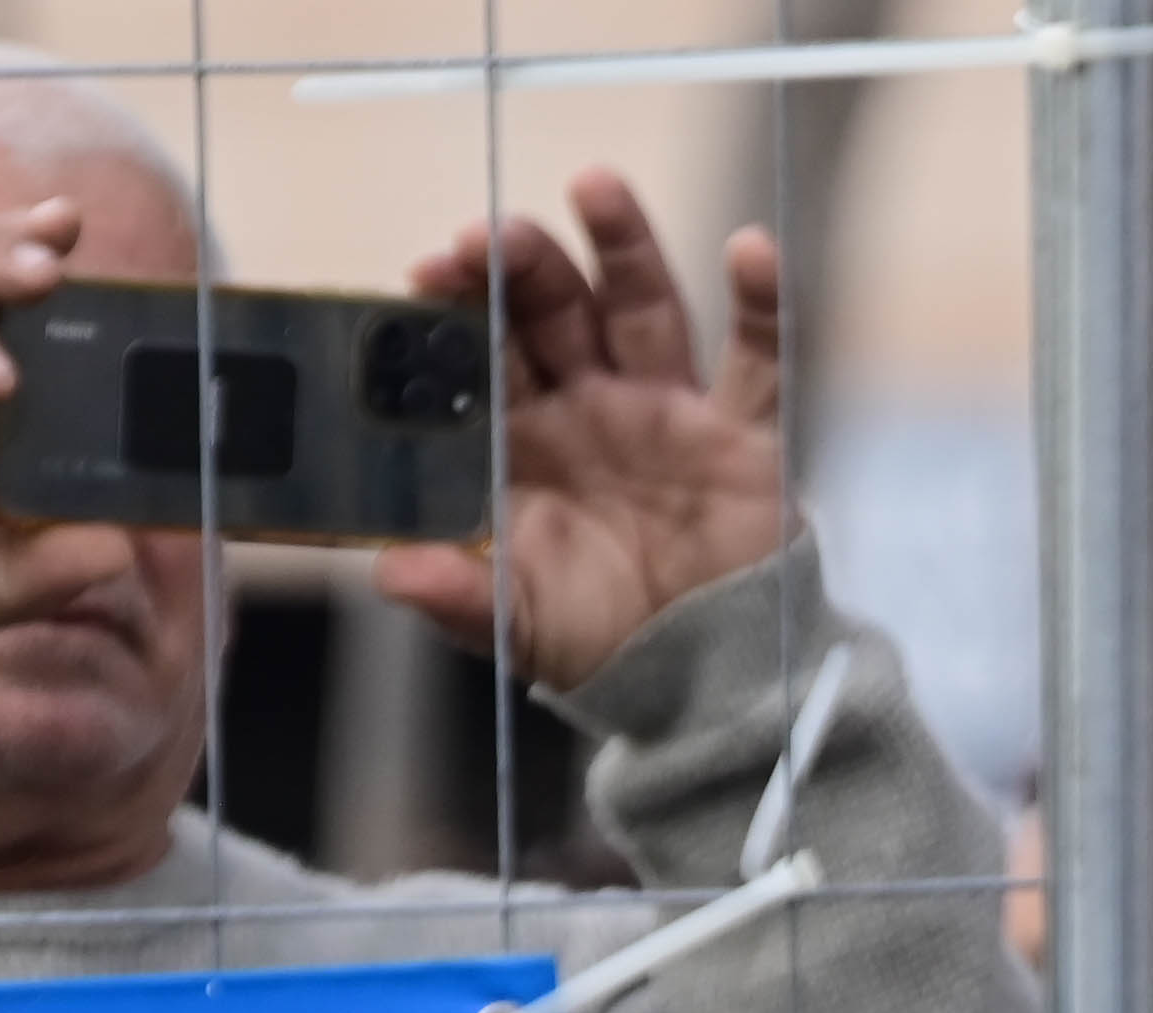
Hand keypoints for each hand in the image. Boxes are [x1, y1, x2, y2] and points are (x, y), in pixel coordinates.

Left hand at [368, 174, 791, 696]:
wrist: (703, 688)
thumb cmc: (599, 648)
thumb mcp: (516, 627)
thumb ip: (456, 596)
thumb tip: (391, 570)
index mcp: (527, 441)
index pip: (485, 352)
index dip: (459, 308)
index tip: (429, 274)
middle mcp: (593, 407)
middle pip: (555, 311)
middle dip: (524, 265)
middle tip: (491, 235)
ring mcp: (669, 412)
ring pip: (643, 308)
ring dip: (622, 245)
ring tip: (594, 184)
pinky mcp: (744, 434)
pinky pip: (758, 358)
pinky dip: (761, 304)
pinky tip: (748, 250)